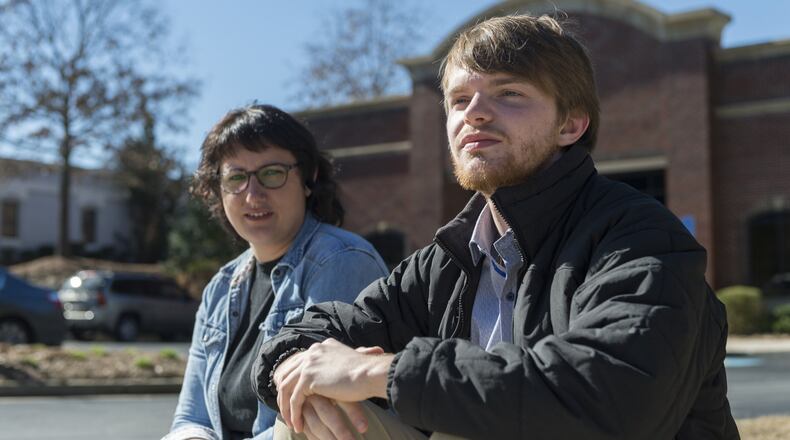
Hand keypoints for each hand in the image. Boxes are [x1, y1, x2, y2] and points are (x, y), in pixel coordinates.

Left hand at [273, 339, 393, 433]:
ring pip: (287, 388)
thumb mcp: (349, 364)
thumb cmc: (367, 373)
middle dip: (284, 395)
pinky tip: (299, 425)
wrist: (371, 373)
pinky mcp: (308, 378)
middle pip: (288, 375)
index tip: (292, 397)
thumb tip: (336, 376)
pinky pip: (295, 399)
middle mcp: (312, 352)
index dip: (292, 381)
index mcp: (321, 347)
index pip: (298, 364)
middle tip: (287, 412)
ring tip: (292, 423)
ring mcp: (309, 364)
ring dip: (287, 408)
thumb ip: (337, 366)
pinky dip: (295, 414)